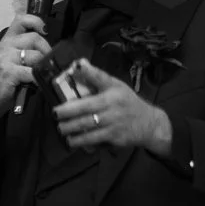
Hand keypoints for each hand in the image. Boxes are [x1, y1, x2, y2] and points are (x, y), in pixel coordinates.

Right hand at [0, 12, 52, 122]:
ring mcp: (5, 58)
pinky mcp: (8, 72)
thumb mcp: (14, 59)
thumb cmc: (7, 79)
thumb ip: (27, 50)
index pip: (21, 20)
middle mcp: (5, 45)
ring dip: (43, 66)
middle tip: (49, 63)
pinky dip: (38, 79)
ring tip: (42, 75)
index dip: (36, 21)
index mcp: (8, 40)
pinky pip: (31, 72)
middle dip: (47, 50)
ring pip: (35, 55)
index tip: (45, 31)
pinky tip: (38, 84)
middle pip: (35, 38)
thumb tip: (51, 50)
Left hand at [54, 61, 173, 155]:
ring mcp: (114, 122)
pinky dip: (82, 141)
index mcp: (112, 90)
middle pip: (86, 108)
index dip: (87, 73)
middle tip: (55, 115)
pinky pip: (95, 140)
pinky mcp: (115, 137)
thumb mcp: (116, 86)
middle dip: (67, 113)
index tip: (74, 69)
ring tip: (61, 130)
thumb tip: (78, 64)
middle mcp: (113, 105)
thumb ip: (97, 77)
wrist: (149, 124)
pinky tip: (73, 141)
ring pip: (88, 126)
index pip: (99, 79)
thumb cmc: (128, 102)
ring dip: (71, 129)